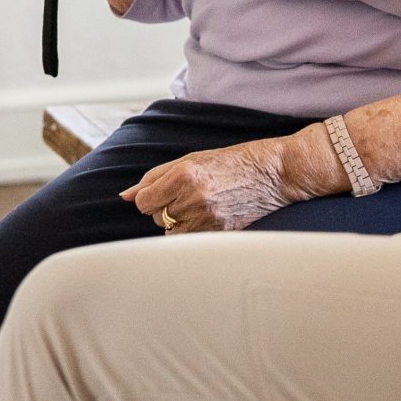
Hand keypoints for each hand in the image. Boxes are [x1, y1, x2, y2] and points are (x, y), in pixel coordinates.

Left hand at [122, 138, 308, 233]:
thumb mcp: (192, 159)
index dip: (149, 198)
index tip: (162, 194)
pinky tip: (208, 218)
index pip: (143, 202)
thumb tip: (125, 196)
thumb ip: (155, 177)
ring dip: (177, 223)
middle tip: (187, 196)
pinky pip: (191, 241)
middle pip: (155, 218)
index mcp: (184, 175)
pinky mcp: (221, 233)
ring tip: (197, 208)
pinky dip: (193, 233)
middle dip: (165, 209)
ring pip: (171, 233)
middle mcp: (193, 198)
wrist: (274, 172)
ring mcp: (208, 218)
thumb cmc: (233, 161)